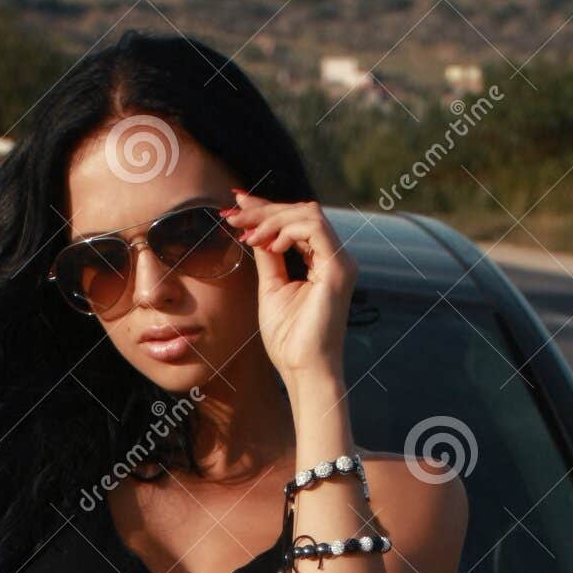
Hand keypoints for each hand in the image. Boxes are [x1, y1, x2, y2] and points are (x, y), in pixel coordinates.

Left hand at [224, 190, 355, 380]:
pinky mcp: (339, 268)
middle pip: (302, 211)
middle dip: (263, 209)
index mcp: (323, 263)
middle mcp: (336, 258)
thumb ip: (268, 257)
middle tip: (231, 215)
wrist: (303, 369)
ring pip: (308, 213)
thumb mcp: (271, 287)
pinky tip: (268, 245)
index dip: (266, 209)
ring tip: (247, 235)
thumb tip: (255, 230)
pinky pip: (313, 228)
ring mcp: (341, 262)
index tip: (235, 203)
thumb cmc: (288, 339)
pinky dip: (286, 230)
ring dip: (271, 218)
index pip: (297, 222)